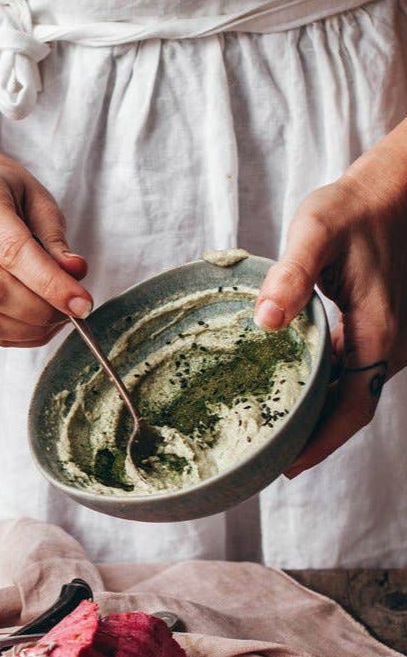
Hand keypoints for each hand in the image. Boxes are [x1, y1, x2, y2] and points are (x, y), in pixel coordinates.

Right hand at [0, 149, 92, 346]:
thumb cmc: (3, 190)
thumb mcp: (38, 199)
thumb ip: (56, 240)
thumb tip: (75, 274)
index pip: (12, 252)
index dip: (50, 284)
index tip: (82, 303)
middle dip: (41, 310)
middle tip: (72, 311)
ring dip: (29, 328)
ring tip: (57, 317)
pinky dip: (16, 334)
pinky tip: (37, 322)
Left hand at [254, 126, 406, 476]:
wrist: (392, 189)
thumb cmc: (353, 207)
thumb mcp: (317, 231)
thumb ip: (292, 274)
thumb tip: (264, 320)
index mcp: (376, 334)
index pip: (350, 409)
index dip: (320, 442)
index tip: (285, 467)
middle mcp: (389, 346)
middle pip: (349, 409)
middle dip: (312, 436)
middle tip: (266, 455)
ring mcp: (388, 339)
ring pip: (351, 392)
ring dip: (318, 414)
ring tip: (273, 429)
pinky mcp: (377, 327)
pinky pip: (351, 371)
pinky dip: (324, 387)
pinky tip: (292, 386)